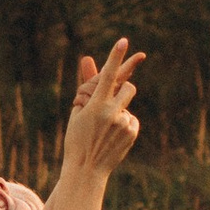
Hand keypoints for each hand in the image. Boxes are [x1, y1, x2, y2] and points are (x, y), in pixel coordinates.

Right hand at [60, 36, 142, 182]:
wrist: (86, 169)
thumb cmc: (77, 139)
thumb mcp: (78, 112)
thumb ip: (86, 87)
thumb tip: (88, 61)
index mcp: (95, 105)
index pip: (107, 75)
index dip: (115, 57)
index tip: (123, 41)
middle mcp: (112, 112)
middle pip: (128, 88)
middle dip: (122, 90)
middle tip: (110, 103)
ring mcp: (123, 123)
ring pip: (128, 105)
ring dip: (121, 109)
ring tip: (107, 128)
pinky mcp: (132, 133)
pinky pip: (132, 119)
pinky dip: (124, 124)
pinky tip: (112, 138)